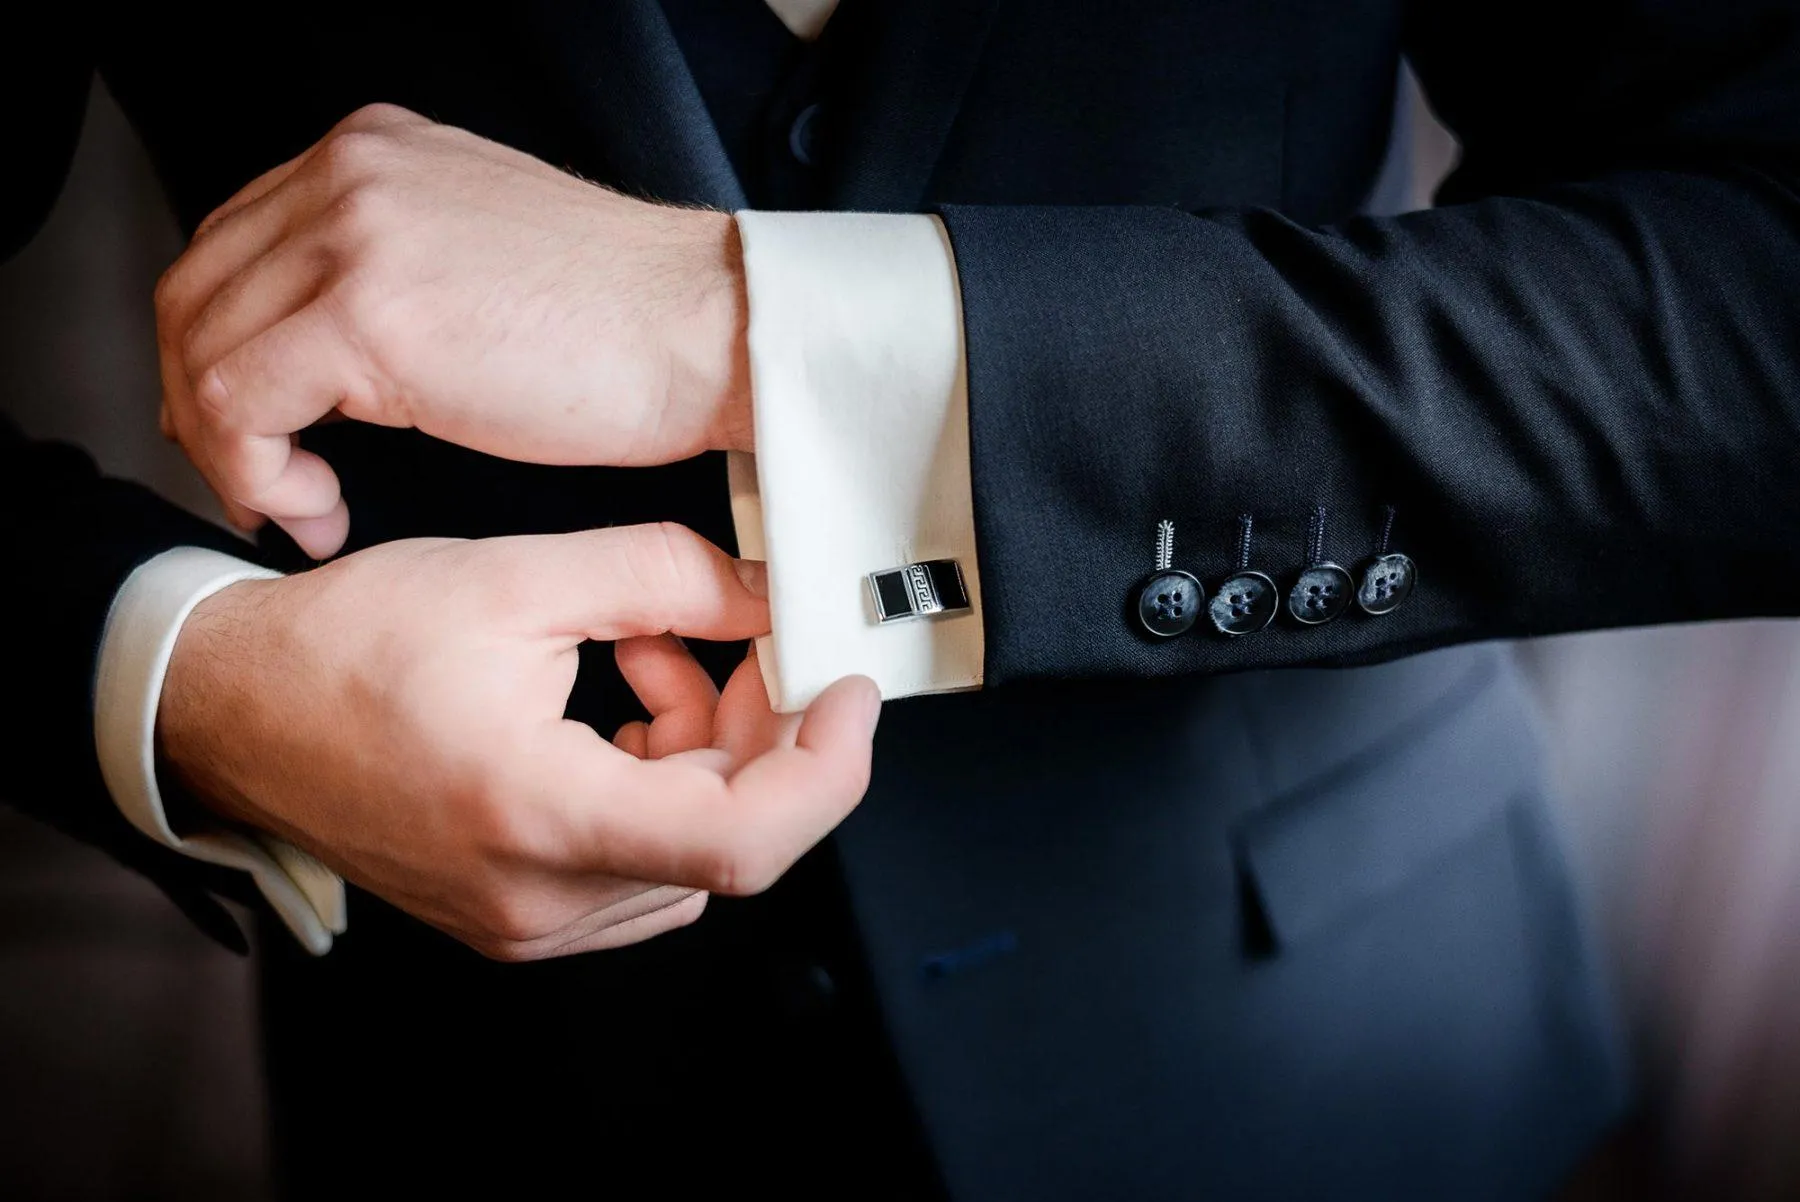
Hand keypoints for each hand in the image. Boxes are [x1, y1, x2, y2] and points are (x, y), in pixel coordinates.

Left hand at [154, 103, 751, 557]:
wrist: (713, 333)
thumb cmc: (632, 324)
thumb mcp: (482, 259)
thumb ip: (394, 272)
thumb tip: (320, 355)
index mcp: (373, 153)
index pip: (233, 247)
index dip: (223, 351)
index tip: (263, 432)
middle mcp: (349, 174)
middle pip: (195, 293)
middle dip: (205, 405)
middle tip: (259, 480)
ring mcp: (353, 235)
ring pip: (203, 351)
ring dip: (232, 452)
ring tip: (299, 505)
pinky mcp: (367, 313)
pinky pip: (239, 404)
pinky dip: (257, 474)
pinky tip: (318, 508)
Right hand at [158, 523, 879, 960]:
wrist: (234, 710)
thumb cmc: (346, 647)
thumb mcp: (514, 578)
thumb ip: (663, 577)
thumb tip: (767, 593)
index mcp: (535, 815)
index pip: (744, 840)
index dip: (827, 769)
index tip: (848, 695)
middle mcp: (538, 897)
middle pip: (727, 834)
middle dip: (760, 729)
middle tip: (736, 638)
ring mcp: (528, 921)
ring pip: (691, 846)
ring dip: (705, 748)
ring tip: (644, 653)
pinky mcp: (520, 915)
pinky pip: (642, 860)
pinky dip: (658, 779)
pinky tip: (619, 704)